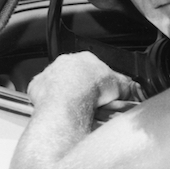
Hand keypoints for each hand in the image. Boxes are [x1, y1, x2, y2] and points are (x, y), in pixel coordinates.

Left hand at [25, 51, 143, 114]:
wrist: (69, 99)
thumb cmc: (92, 90)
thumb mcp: (117, 86)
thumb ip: (124, 86)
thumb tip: (132, 90)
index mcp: (86, 58)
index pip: (93, 67)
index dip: (97, 81)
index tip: (99, 92)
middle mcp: (65, 62)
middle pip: (73, 74)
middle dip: (79, 86)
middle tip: (86, 102)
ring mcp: (50, 73)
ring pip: (56, 83)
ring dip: (63, 94)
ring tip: (72, 109)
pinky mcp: (37, 86)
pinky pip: (41, 93)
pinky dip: (48, 101)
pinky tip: (56, 110)